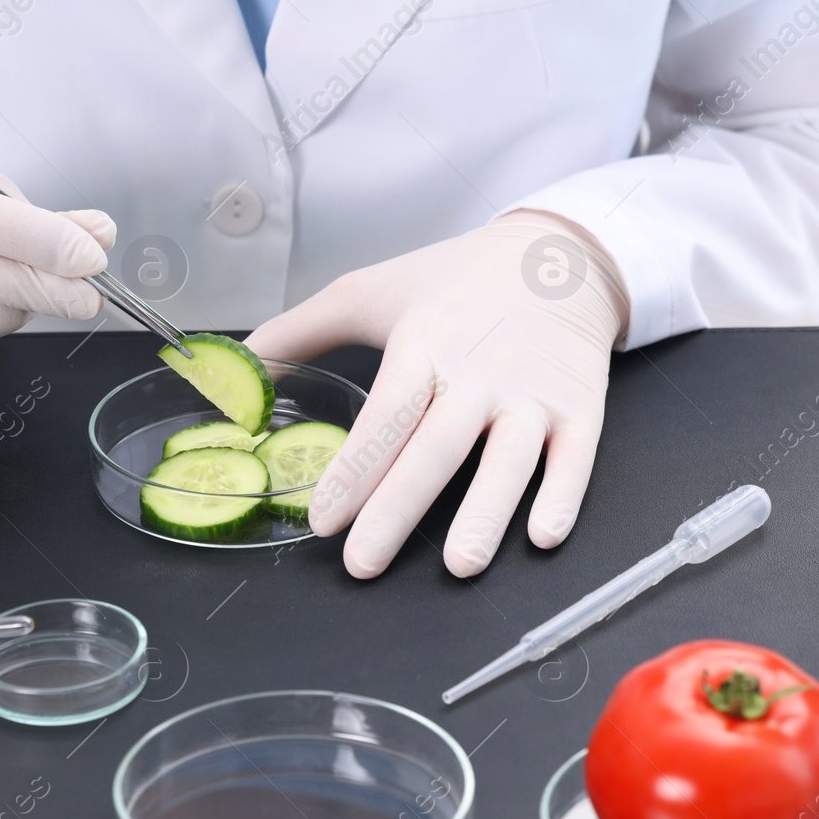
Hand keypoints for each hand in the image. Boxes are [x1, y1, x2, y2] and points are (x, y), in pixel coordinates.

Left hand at [246, 212, 626, 578]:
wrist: (557, 254)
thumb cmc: (454, 281)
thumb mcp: (371, 291)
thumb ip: (300, 332)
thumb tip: (238, 365)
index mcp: (424, 345)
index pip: (385, 415)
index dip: (354, 468)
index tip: (322, 517)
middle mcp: (478, 374)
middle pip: (435, 449)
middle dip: (397, 509)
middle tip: (364, 562)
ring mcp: (532, 394)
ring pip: (508, 461)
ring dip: (486, 514)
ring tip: (459, 564)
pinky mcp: (580, 408)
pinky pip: (574, 459)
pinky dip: (563, 497)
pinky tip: (543, 536)